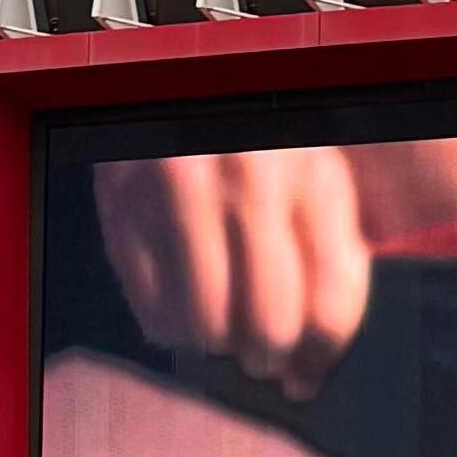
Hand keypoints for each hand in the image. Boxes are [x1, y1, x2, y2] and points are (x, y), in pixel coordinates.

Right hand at [95, 146, 373, 395]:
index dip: (322, 357)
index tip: (304, 375)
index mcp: (314, 171)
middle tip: (260, 350)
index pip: (332, 304)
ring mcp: (180, 189)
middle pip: (269, 326)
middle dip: (268, 354)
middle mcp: (248, 176)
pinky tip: (181, 296)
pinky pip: (152, 314)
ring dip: (216, 341)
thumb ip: (332, 262)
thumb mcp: (318, 180)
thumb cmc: (262, 142)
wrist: (181, 79)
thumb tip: (304, 377)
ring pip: (207, 329)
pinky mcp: (124, 204)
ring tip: (220, 319)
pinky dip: (171, 324)